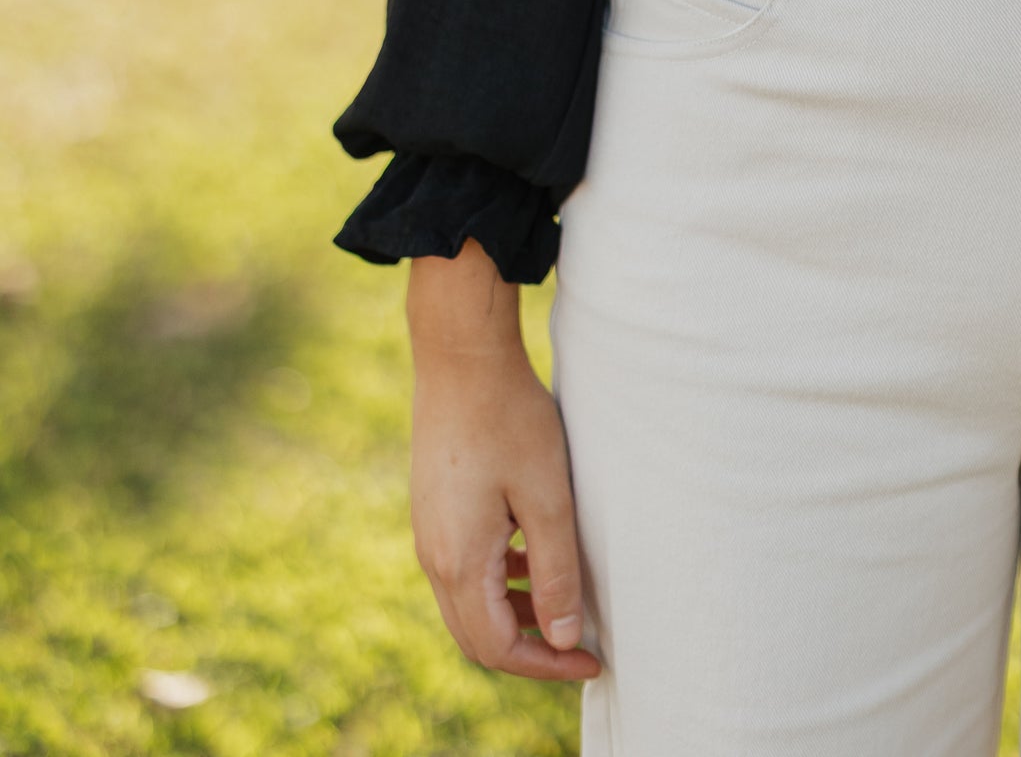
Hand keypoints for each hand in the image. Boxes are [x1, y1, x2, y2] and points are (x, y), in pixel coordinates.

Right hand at [406, 241, 600, 684]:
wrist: (460, 356)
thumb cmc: (508, 418)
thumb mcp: (546, 496)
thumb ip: (556, 571)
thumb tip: (565, 638)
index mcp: (459, 562)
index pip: (497, 648)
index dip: (546, 665)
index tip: (591, 660)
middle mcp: (433, 557)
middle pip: (478, 637)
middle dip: (530, 651)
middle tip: (579, 647)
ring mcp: (428, 533)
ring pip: (469, 605)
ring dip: (515, 617)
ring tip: (564, 605)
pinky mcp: (433, 510)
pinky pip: (463, 571)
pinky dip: (499, 583)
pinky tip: (533, 559)